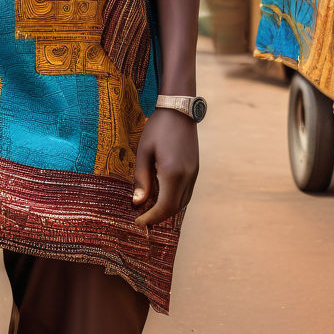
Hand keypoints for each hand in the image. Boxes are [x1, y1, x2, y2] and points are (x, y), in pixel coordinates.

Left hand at [132, 108, 198, 228]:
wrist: (179, 110)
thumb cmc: (157, 128)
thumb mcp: (144, 152)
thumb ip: (142, 179)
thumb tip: (138, 203)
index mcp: (173, 173)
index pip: (164, 207)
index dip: (151, 218)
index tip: (139, 222)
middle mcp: (187, 177)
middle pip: (175, 208)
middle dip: (159, 216)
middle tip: (142, 218)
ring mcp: (194, 173)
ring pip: (183, 202)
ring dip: (168, 209)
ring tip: (150, 209)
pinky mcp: (196, 169)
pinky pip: (187, 192)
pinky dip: (175, 199)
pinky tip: (162, 195)